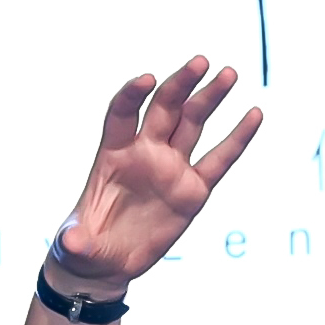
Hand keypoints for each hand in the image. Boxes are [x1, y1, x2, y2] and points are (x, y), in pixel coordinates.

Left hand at [49, 58, 262, 291]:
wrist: (107, 262)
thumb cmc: (85, 244)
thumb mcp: (75, 244)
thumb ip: (75, 239)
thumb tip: (70, 242)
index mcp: (112, 154)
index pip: (121, 113)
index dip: (132, 94)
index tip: (147, 80)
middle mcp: (144, 152)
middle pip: (164, 107)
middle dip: (181, 83)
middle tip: (201, 62)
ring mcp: (171, 168)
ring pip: (193, 123)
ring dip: (210, 97)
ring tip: (228, 74)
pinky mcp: (193, 190)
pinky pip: (219, 160)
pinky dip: (237, 138)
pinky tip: (254, 114)